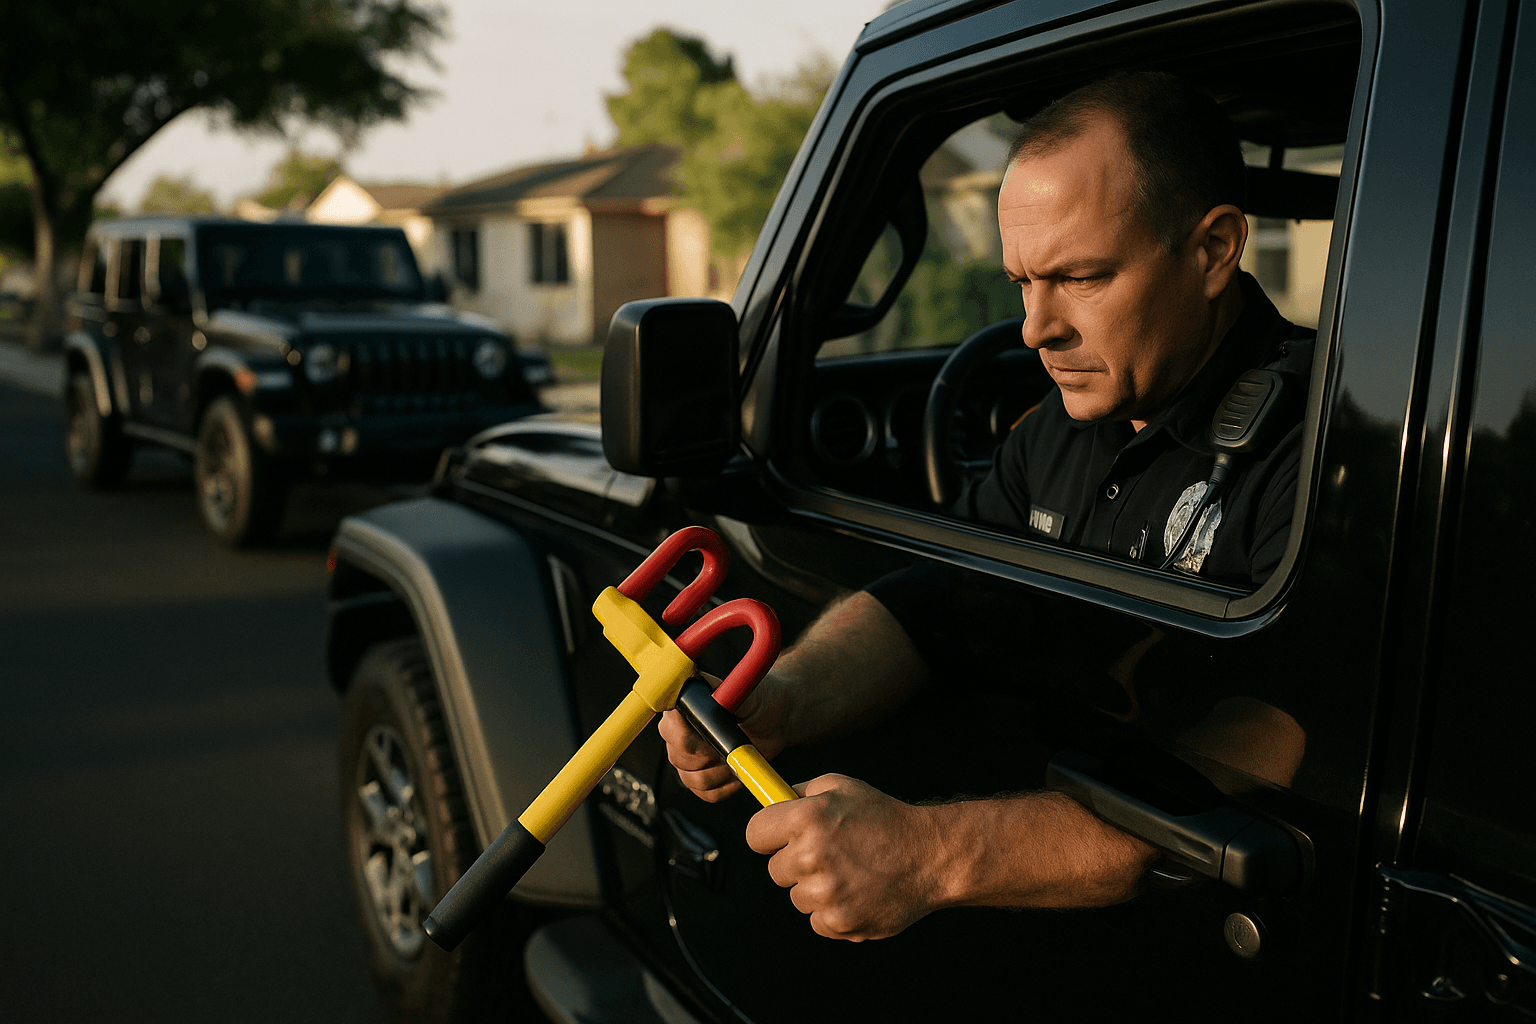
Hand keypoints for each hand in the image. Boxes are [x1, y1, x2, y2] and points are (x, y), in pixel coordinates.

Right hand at [659, 671, 789, 801]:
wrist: (776, 720)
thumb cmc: (759, 701)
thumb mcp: (742, 690)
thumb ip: (717, 688)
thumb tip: (693, 675)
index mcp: (682, 709)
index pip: (671, 731)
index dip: (690, 737)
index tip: (716, 733)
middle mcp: (677, 735)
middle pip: (680, 759)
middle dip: (711, 754)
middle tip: (734, 741)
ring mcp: (686, 760)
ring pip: (694, 780)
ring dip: (723, 771)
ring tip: (740, 753)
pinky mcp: (701, 781)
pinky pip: (708, 794)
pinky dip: (729, 785)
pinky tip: (740, 767)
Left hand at [745, 774, 942, 940]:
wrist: (929, 855)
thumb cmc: (886, 818)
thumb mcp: (841, 787)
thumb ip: (800, 793)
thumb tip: (771, 800)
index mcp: (806, 818)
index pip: (755, 834)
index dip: (769, 835)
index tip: (780, 837)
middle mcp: (810, 856)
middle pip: (775, 869)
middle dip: (796, 862)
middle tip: (830, 852)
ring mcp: (825, 893)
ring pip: (797, 897)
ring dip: (816, 888)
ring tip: (850, 872)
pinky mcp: (839, 922)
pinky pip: (817, 920)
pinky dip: (833, 912)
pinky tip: (857, 892)